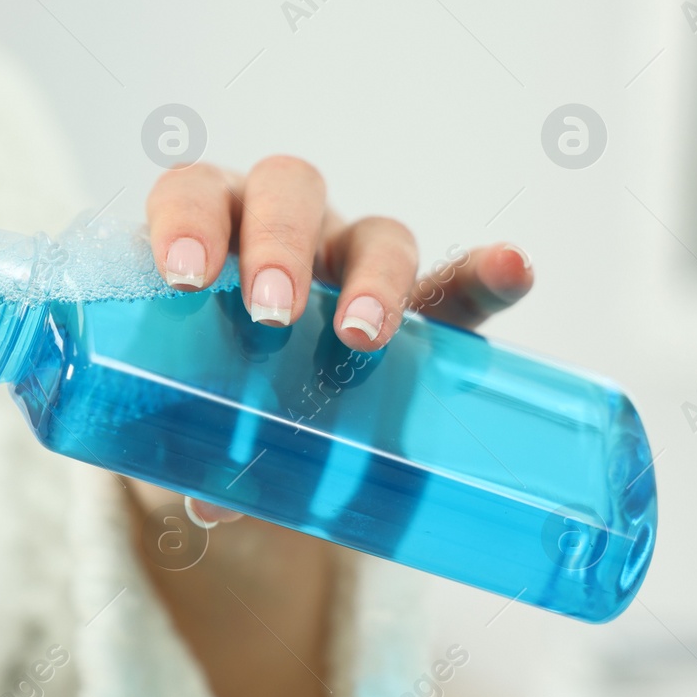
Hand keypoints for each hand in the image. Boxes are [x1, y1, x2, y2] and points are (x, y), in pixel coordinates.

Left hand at [141, 153, 534, 525]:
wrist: (263, 405)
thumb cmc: (202, 382)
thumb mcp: (188, 402)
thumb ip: (191, 441)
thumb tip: (210, 503)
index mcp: (209, 233)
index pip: (194, 196)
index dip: (187, 223)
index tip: (184, 276)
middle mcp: (284, 229)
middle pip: (289, 192)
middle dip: (278, 247)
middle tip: (269, 314)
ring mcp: (354, 260)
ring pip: (375, 236)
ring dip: (372, 280)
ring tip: (363, 334)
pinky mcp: (424, 305)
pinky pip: (460, 283)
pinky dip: (486, 275)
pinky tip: (512, 269)